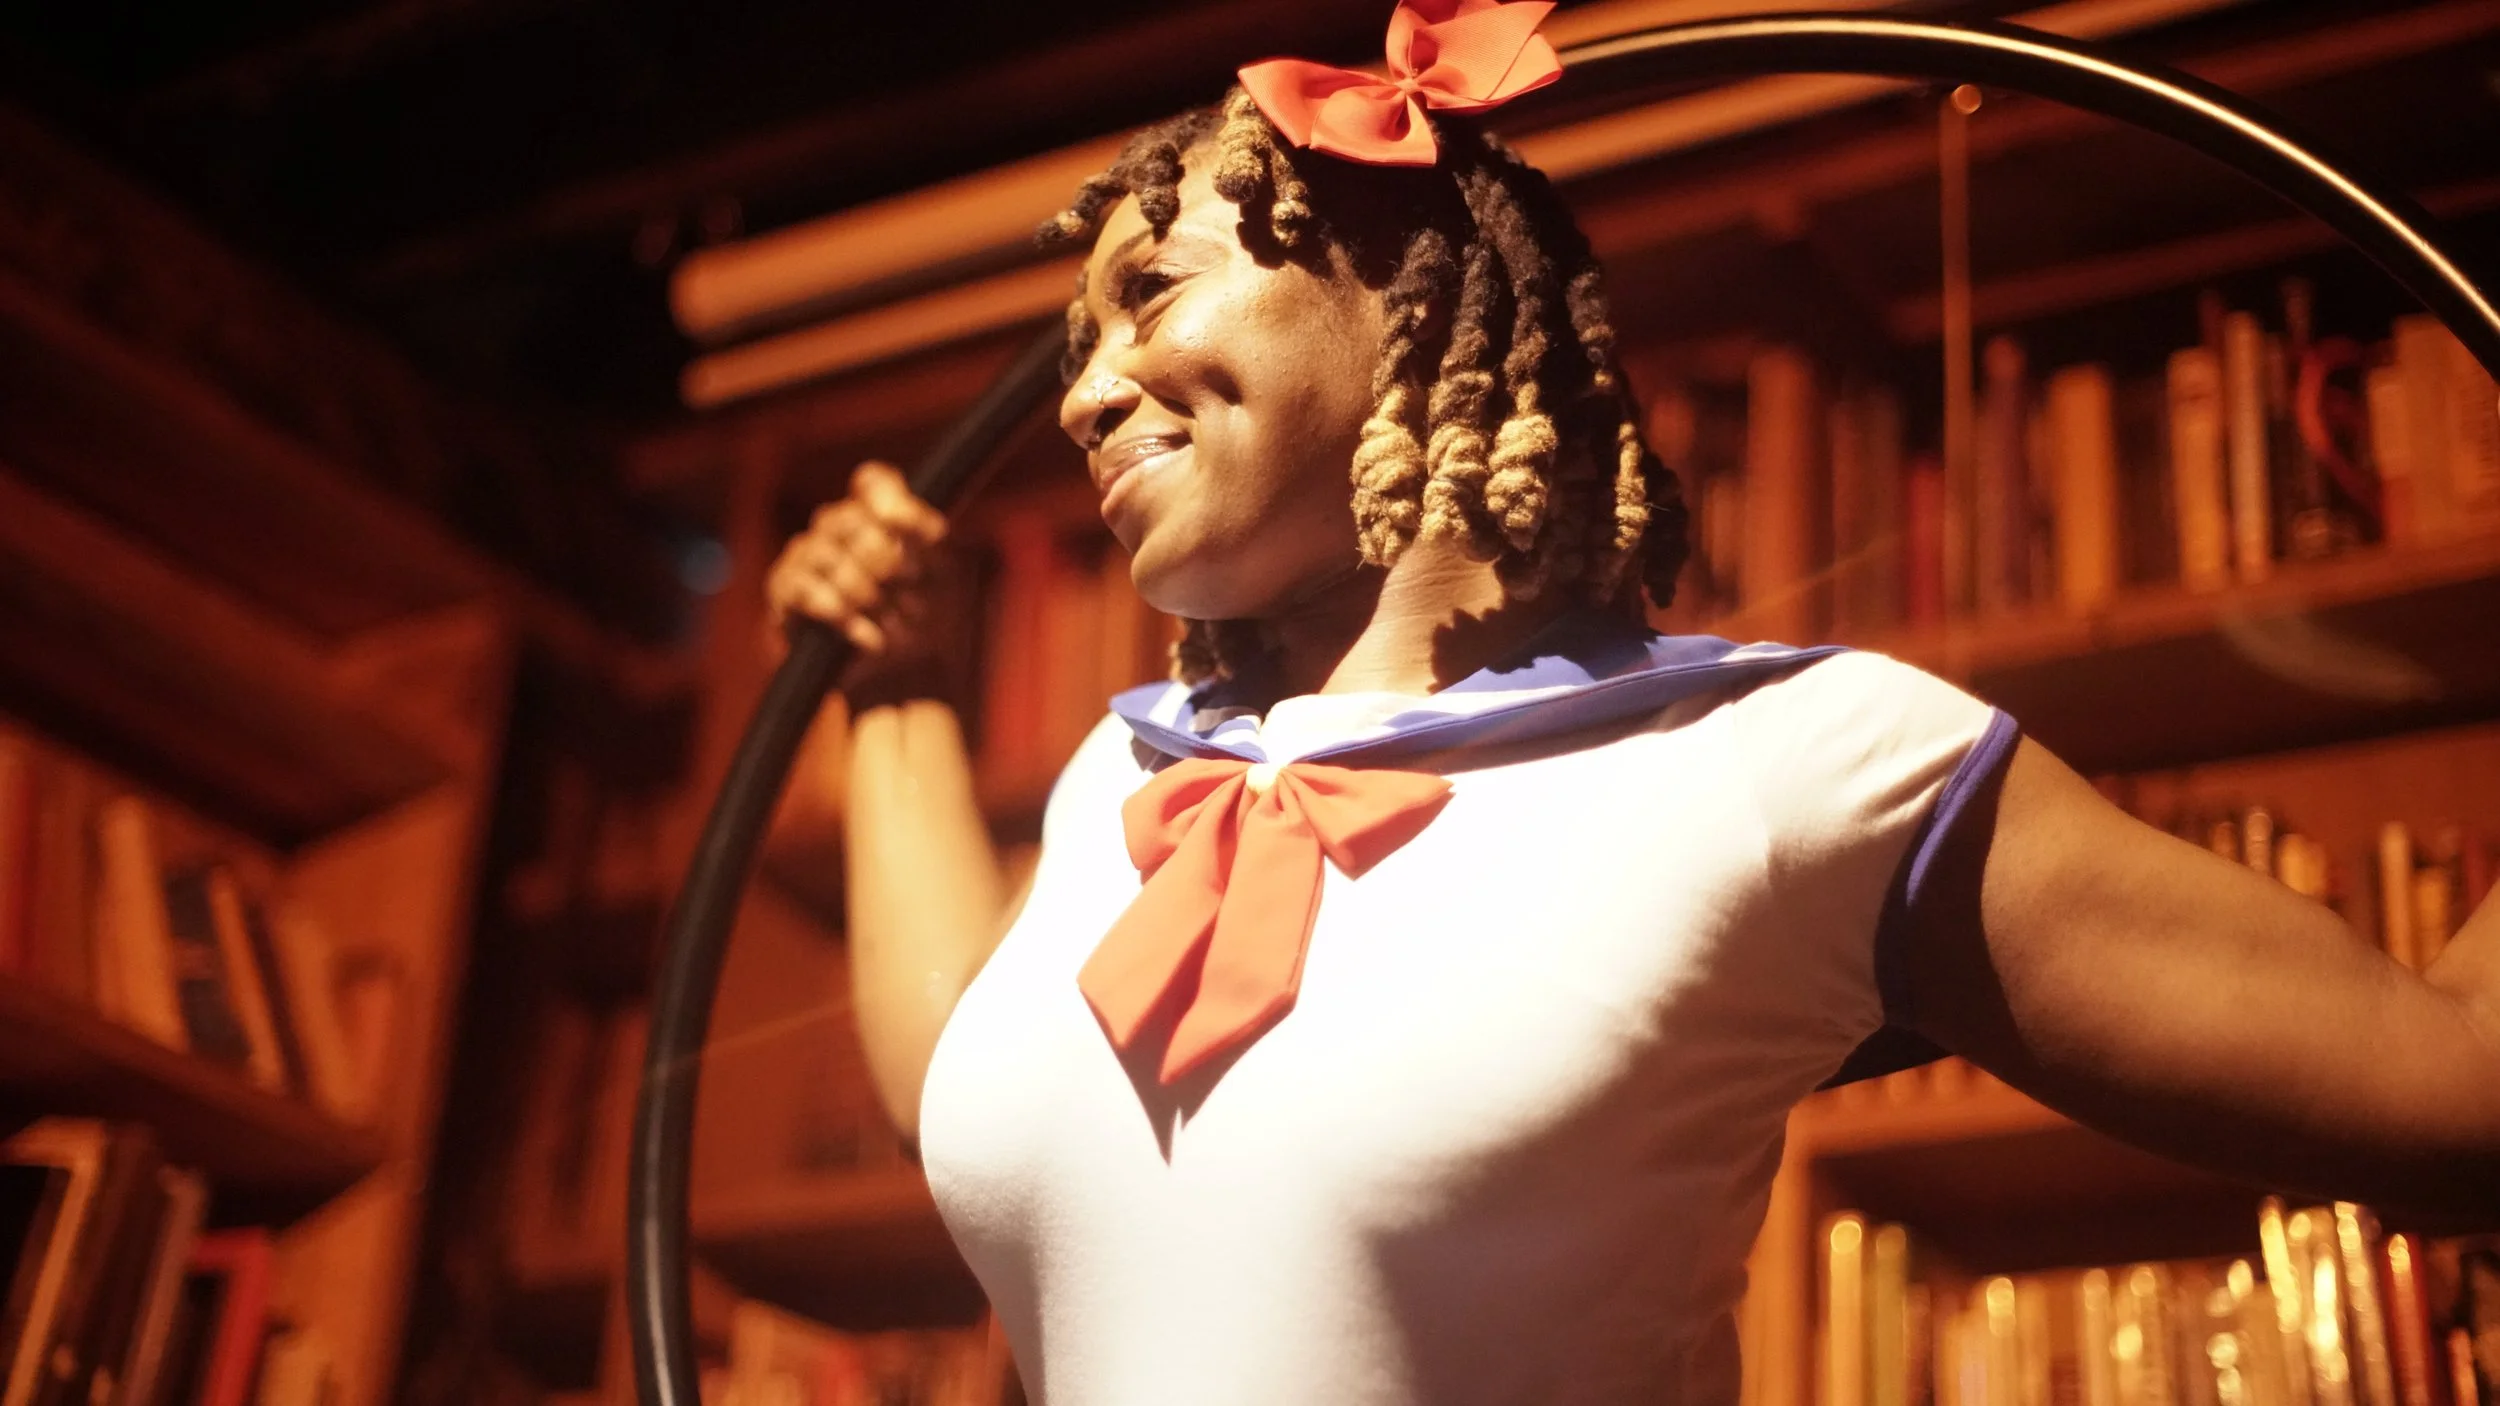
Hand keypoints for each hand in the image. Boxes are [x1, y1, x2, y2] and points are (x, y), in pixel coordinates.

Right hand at [764, 462, 948, 664]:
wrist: (887, 670)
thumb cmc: (912, 612)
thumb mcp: (937, 573)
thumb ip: (929, 541)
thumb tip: (931, 529)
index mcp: (871, 511)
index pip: (874, 483)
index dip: (899, 505)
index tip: (932, 537)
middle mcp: (834, 523)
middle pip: (852, 521)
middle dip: (888, 563)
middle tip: (910, 594)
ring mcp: (804, 553)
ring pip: (828, 557)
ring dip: (868, 597)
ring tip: (894, 623)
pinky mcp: (784, 588)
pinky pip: (806, 591)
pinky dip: (842, 617)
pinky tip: (869, 638)